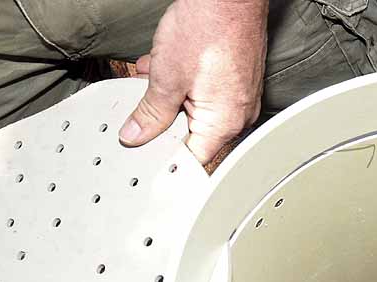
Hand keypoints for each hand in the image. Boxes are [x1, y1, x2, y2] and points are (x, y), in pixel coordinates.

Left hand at [119, 0, 267, 163]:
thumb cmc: (208, 28)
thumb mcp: (166, 77)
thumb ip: (150, 113)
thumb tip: (135, 134)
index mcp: (224, 123)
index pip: (191, 158)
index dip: (164, 156)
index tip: (144, 154)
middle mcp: (238, 113)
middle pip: (194, 133)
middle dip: (165, 120)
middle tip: (143, 109)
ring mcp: (241, 94)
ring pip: (198, 108)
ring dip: (172, 96)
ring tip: (156, 76)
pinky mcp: (238, 77)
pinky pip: (208, 91)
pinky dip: (185, 82)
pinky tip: (168, 64)